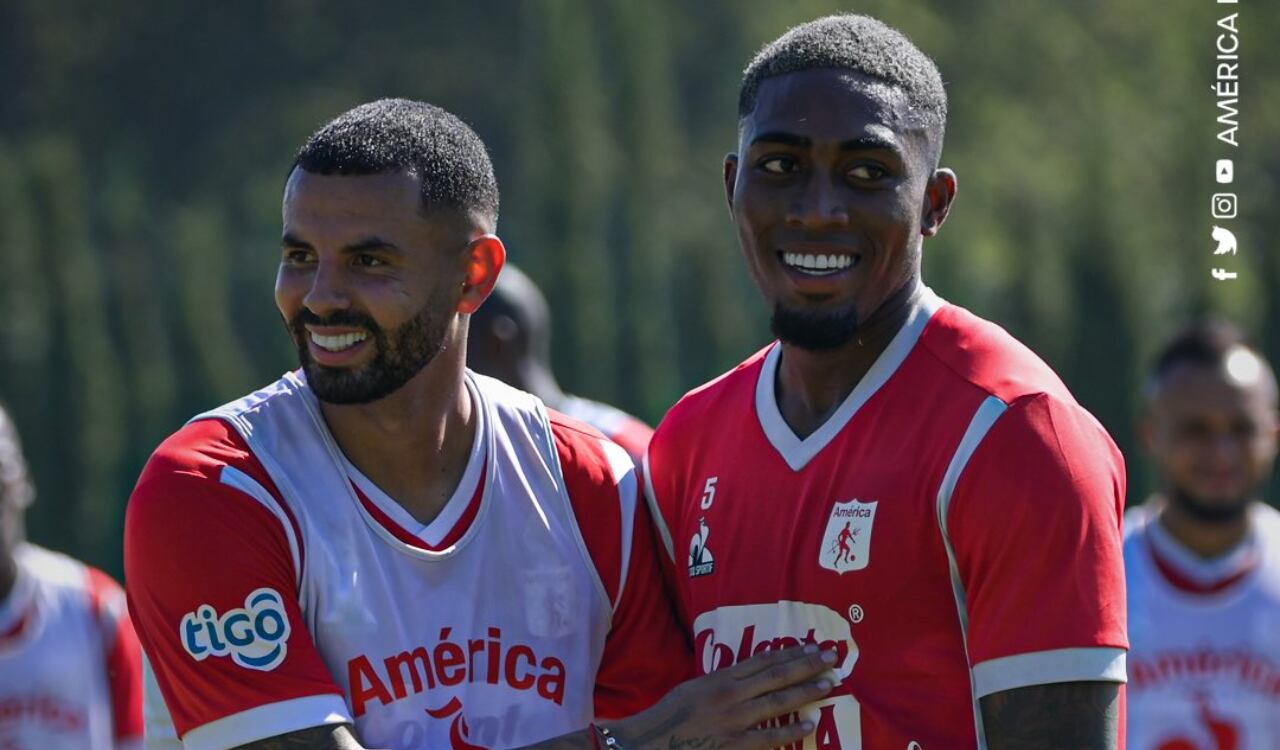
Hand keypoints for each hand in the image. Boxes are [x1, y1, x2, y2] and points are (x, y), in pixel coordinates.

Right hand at [605, 644, 836, 749]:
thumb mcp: (695, 687)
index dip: (791, 653)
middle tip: (833, 657)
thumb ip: (724, 682)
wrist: (649, 742)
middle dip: (807, 666)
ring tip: (828, 684)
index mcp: (720, 678)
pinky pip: (768, 737)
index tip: (813, 647)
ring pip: (778, 702)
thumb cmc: (671, 715)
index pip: (764, 660)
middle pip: (776, 676)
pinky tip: (810, 723)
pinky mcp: (734, 745)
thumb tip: (750, 677)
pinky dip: (790, 730)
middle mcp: (730, 695)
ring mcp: (733, 721)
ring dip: (806, 692)